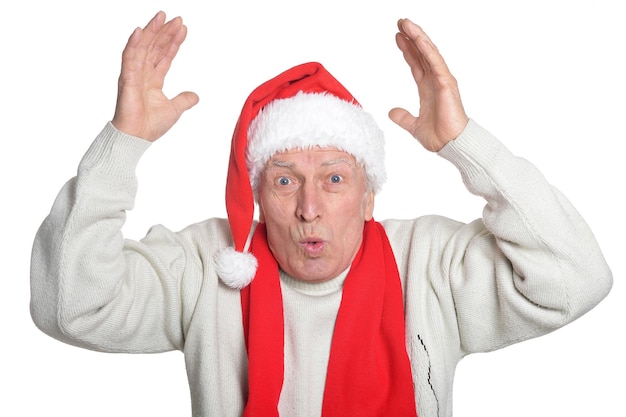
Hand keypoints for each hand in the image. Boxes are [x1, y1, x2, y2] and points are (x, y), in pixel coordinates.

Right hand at [111, 11, 198, 141]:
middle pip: (154, 47)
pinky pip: (129, 57)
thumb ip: (184, 100)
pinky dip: (133, 44)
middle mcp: (142, 73)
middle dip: (165, 32)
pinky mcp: (127, 78)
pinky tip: (139, 31)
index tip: (183, 29)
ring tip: (162, 17)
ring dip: (152, 31)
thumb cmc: (150, 126)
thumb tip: (195, 96)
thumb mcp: (174, 109)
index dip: (173, 42)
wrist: (137, 137)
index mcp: (153, 79)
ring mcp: (133, 74)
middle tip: (176, 18)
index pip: (164, 55)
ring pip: (143, 47)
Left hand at [389, 19, 468, 151]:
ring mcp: (442, 80)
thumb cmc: (439, 136)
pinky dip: (426, 49)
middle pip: (422, 53)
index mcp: (428, 89)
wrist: (451, 145)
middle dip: (411, 37)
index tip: (398, 38)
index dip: (407, 50)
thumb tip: (391, 112)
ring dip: (417, 37)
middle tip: (400, 23)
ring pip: (428, 53)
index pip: (416, 64)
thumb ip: (403, 117)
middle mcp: (435, 81)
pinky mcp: (446, 83)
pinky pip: (435, 62)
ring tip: (405, 23)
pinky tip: (418, 38)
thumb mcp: (414, 126)